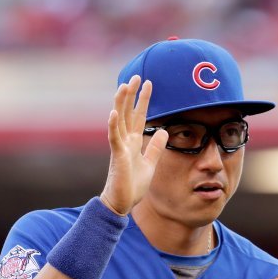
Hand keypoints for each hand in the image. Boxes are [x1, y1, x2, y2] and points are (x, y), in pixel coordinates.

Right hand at [100, 75, 167, 215]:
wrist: (122, 203)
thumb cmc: (132, 185)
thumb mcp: (150, 163)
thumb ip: (155, 147)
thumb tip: (165, 131)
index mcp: (133, 142)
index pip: (138, 116)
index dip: (143, 100)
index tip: (148, 83)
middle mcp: (125, 141)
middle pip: (128, 113)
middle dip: (132, 94)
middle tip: (137, 76)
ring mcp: (119, 148)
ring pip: (119, 120)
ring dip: (120, 103)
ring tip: (124, 86)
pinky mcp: (117, 157)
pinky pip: (113, 138)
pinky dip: (112, 125)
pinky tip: (113, 113)